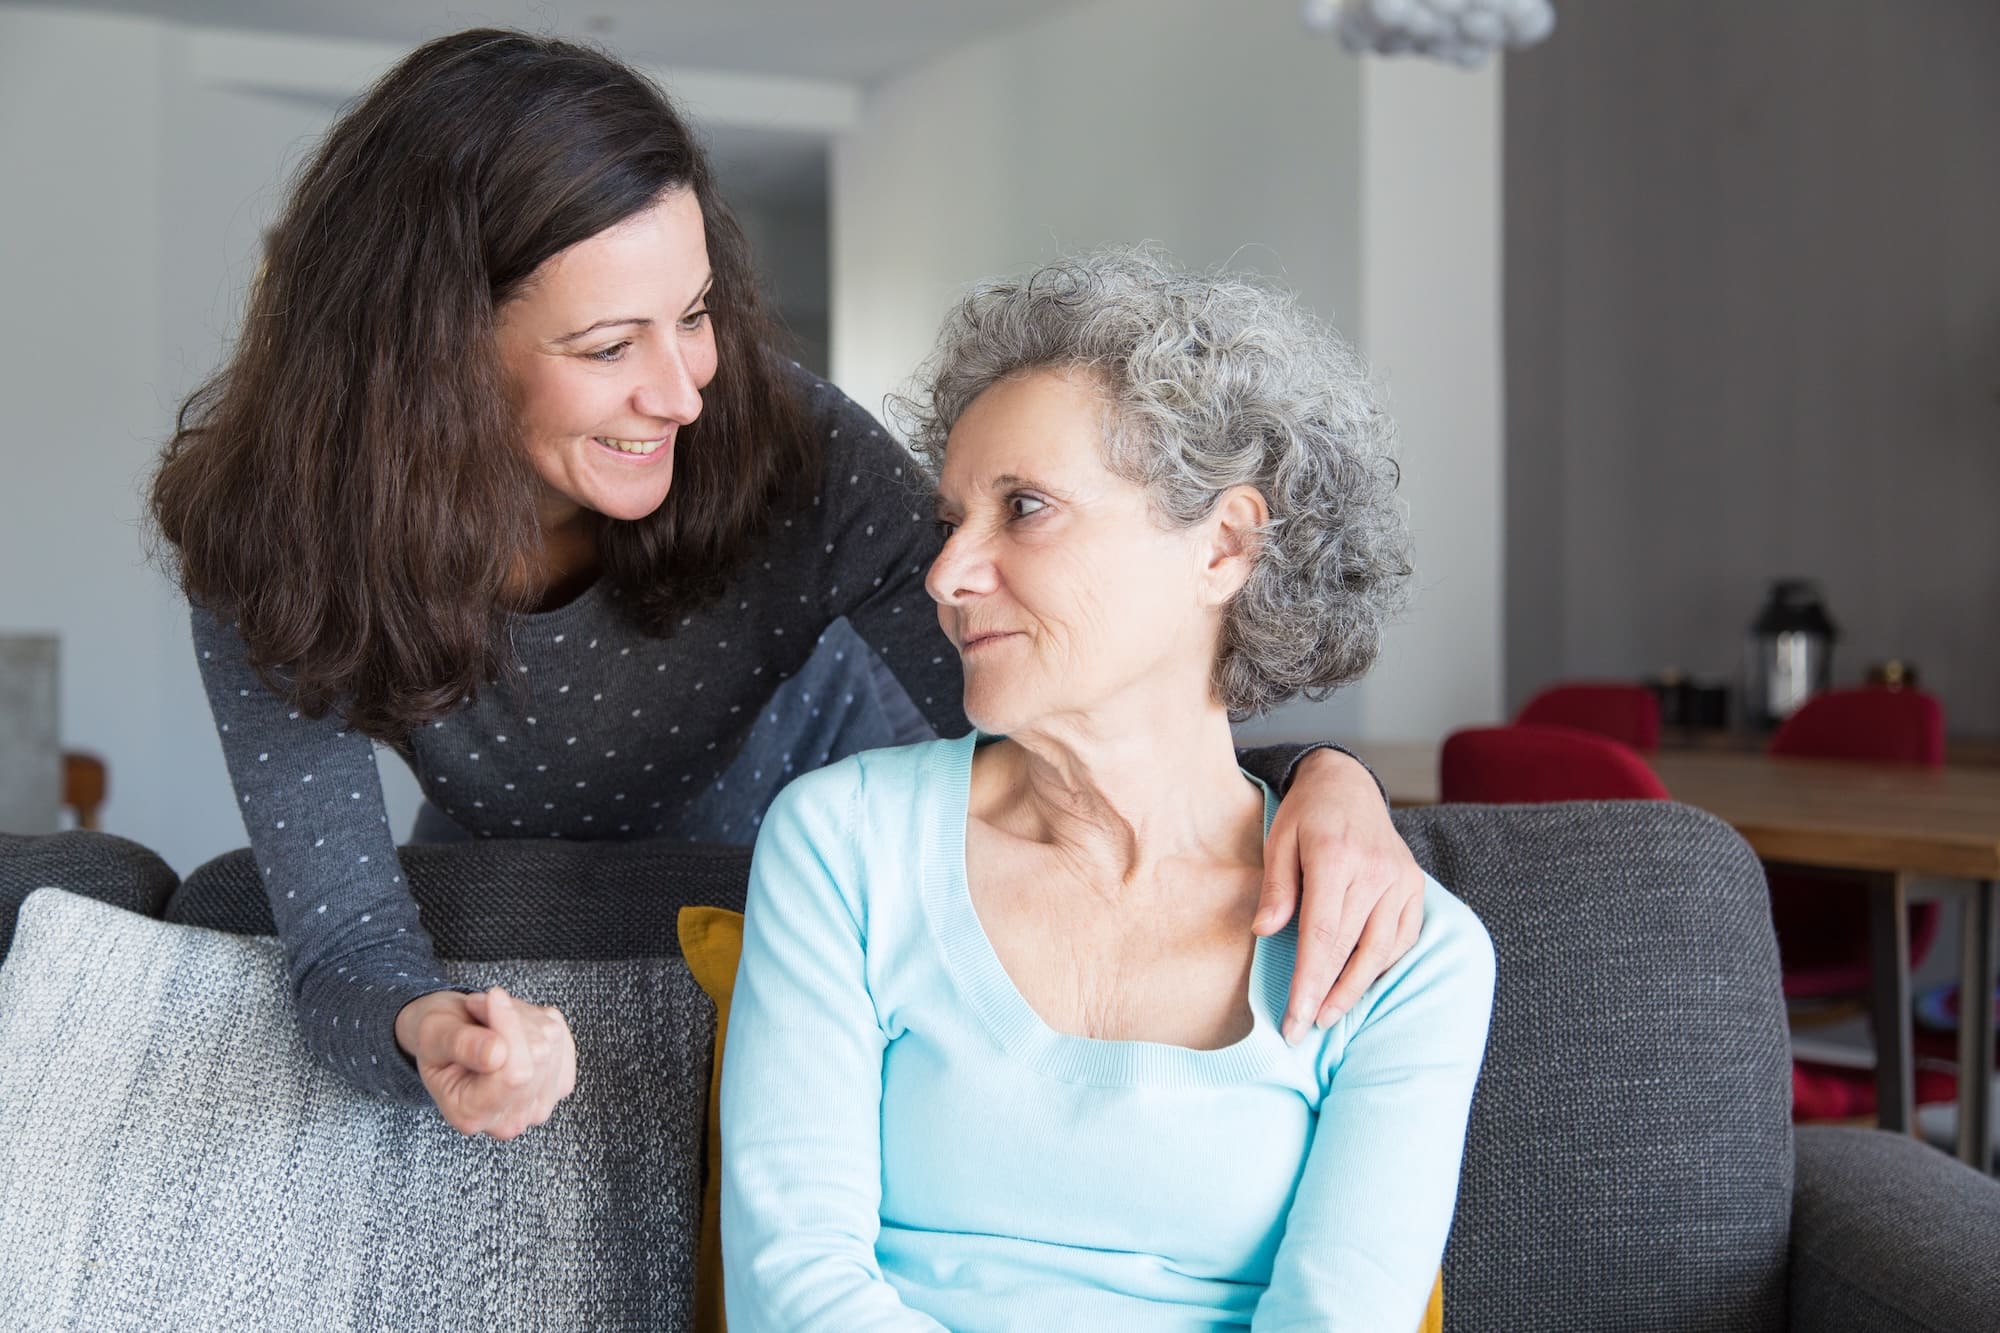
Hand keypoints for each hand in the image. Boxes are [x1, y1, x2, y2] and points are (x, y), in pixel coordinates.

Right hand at [395, 987, 577, 1138]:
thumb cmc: (438, 1037)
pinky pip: (562, 1038)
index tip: (491, 998)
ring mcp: (538, 1106)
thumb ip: (460, 1045)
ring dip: (525, 1016)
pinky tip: (516, 1025)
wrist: (448, 1039)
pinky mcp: (558, 1085)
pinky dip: (541, 1021)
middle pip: (538, 1056)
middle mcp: (508, 1121)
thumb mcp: (433, 1034)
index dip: (508, 1027)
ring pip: (552, 1042)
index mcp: (470, 1115)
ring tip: (494, 1016)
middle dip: (513, 1018)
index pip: (514, 1074)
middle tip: (483, 1007)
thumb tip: (496, 1054)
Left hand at [1255, 748, 1425, 1043]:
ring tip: (1326, 1016)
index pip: (1321, 935)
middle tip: (1301, 1029)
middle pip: (1350, 949)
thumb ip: (1276, 887)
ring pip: (1380, 950)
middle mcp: (1375, 871)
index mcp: (1335, 857)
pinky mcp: (1414, 886)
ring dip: (1354, 989)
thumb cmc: (1306, 816)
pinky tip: (1357, 983)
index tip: (1293, 1019)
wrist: (1349, 783)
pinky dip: (1381, 965)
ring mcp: (1400, 880)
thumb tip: (1264, 933)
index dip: (1308, 983)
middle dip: (1325, 995)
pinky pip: (1402, 938)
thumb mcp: (1278, 840)